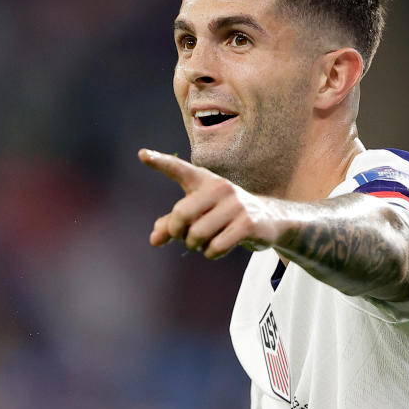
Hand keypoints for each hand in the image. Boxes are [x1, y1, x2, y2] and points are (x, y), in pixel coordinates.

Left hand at [138, 148, 279, 258]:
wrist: (267, 219)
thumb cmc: (223, 214)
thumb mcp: (197, 215)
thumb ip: (172, 225)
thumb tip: (154, 239)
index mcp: (203, 180)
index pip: (179, 169)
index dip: (159, 162)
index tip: (141, 154)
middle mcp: (219, 187)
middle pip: (181, 214)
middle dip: (177, 232)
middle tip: (183, 237)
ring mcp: (235, 204)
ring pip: (198, 235)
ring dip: (195, 246)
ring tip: (204, 242)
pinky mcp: (247, 224)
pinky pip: (216, 247)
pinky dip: (210, 254)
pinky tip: (216, 249)